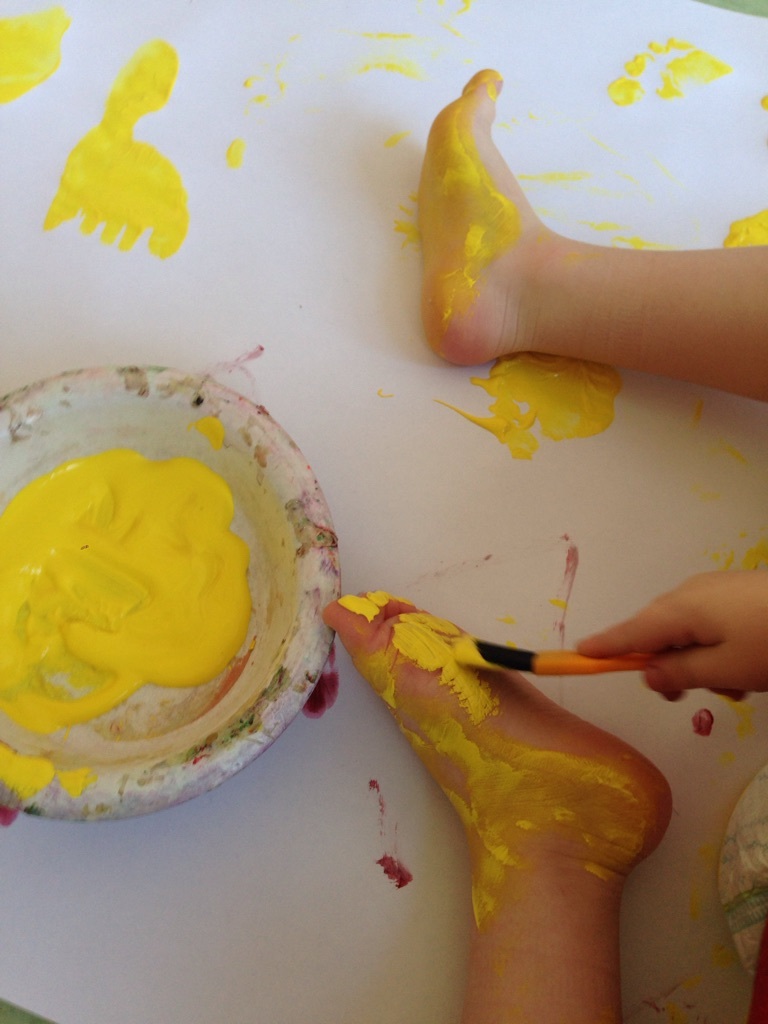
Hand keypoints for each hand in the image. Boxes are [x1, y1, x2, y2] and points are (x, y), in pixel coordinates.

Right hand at [577, 571, 767, 696]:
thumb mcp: (726, 669)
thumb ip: (680, 673)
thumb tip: (647, 673)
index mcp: (680, 610)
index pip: (628, 633)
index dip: (603, 648)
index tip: (575, 655)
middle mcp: (690, 593)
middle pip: (656, 632)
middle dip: (663, 665)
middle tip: (682, 697)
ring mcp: (716, 590)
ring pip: (687, 631)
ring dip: (699, 662)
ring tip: (735, 685)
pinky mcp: (738, 593)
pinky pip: (710, 623)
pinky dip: (716, 647)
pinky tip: (748, 666)